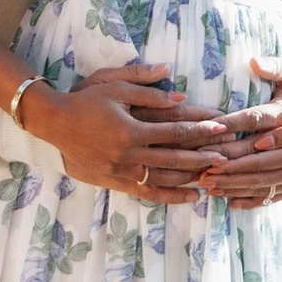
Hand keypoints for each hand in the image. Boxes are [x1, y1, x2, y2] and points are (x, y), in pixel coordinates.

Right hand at [32, 68, 229, 204]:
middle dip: (203, 157)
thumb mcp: (114, 85)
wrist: (54, 123)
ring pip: (165, 178)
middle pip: (175, 158)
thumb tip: (180, 93)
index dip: (200, 130)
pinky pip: (147, 192)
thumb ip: (148, 89)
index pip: (175, 131)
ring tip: (215, 177)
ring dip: (191, 178)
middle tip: (227, 157)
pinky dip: (170, 195)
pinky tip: (190, 196)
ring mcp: (122, 171)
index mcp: (132, 129)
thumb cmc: (85, 99)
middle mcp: (129, 154)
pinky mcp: (115, 181)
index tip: (221, 128)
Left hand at [201, 61, 281, 208]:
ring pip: (258, 190)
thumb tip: (261, 139)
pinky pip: (269, 199)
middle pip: (253, 178)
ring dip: (232, 191)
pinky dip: (250, 202)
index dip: (233, 162)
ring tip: (208, 191)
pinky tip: (232, 203)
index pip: (258, 160)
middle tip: (200, 178)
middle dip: (225, 180)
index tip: (211, 162)